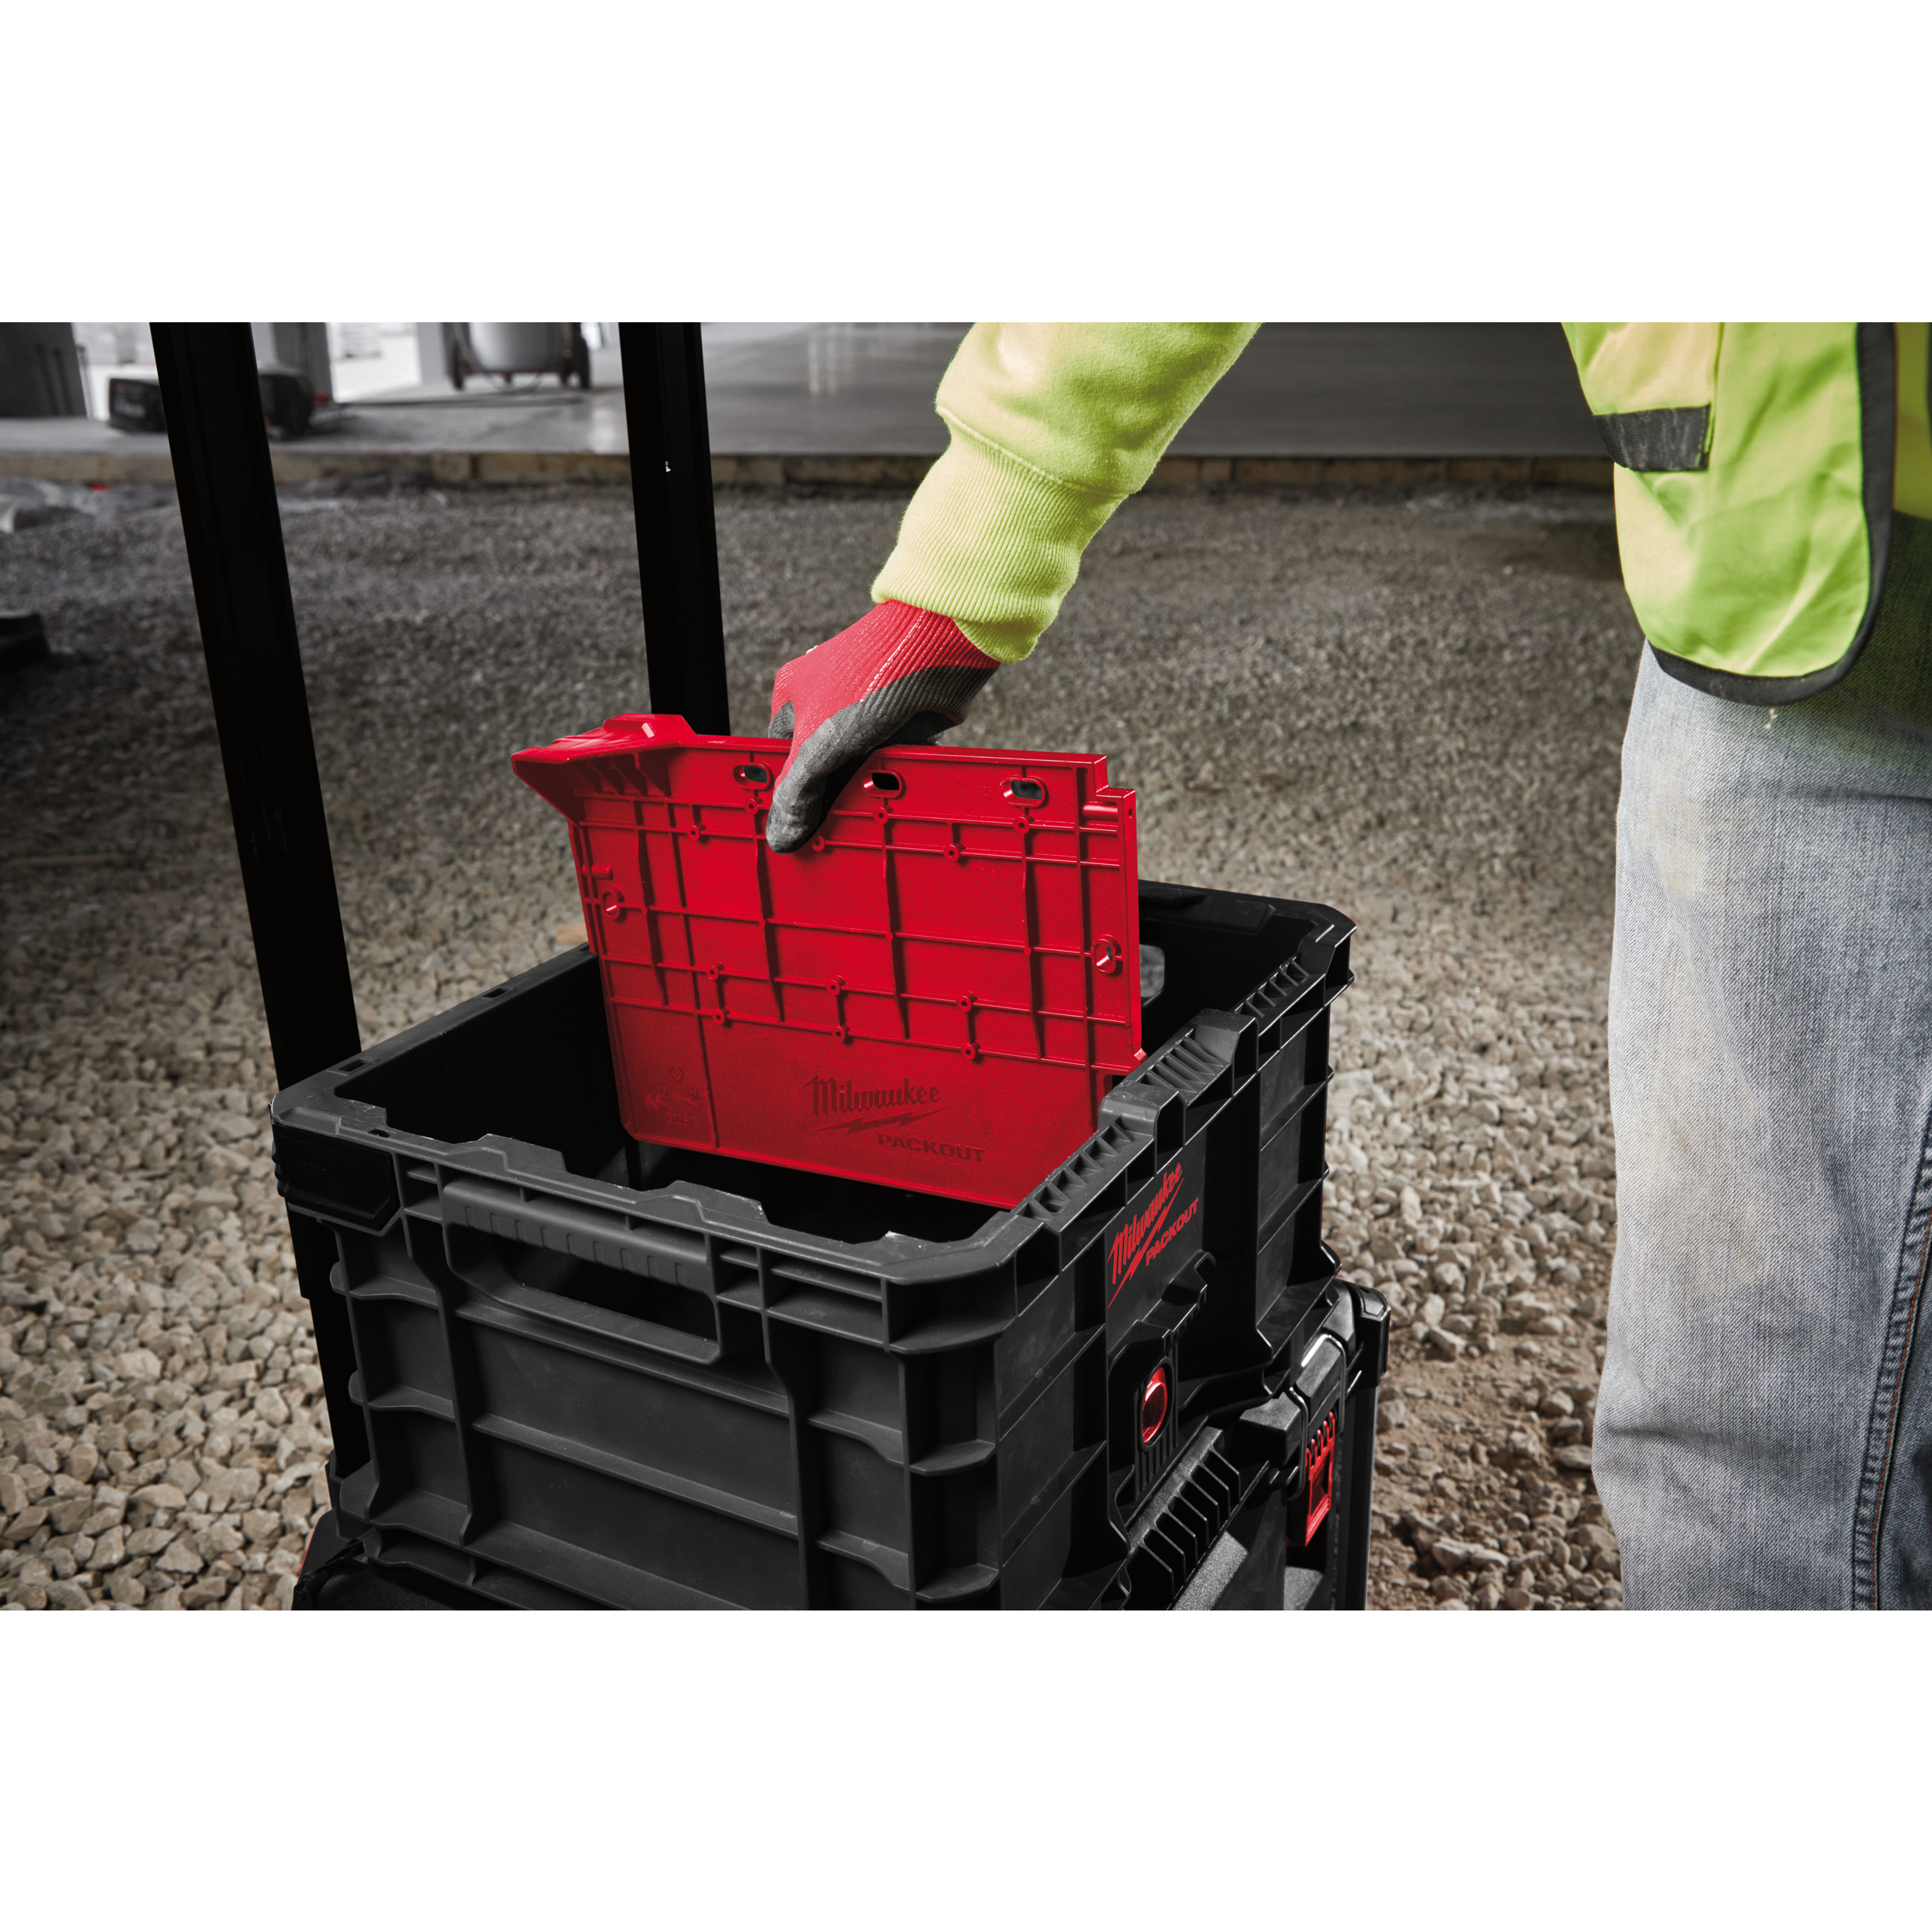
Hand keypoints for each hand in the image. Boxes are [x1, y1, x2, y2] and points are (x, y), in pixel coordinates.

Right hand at [765, 600, 999, 851]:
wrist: (939, 642)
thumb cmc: (871, 675)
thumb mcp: (822, 743)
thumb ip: (799, 793)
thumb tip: (781, 837)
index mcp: (794, 699)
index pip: (780, 761)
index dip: (788, 798)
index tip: (796, 833)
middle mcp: (828, 704)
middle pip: (822, 770)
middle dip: (832, 798)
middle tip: (834, 832)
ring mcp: (867, 713)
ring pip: (860, 769)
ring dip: (868, 788)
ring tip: (871, 809)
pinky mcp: (903, 721)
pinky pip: (893, 762)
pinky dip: (896, 775)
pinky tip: (899, 787)